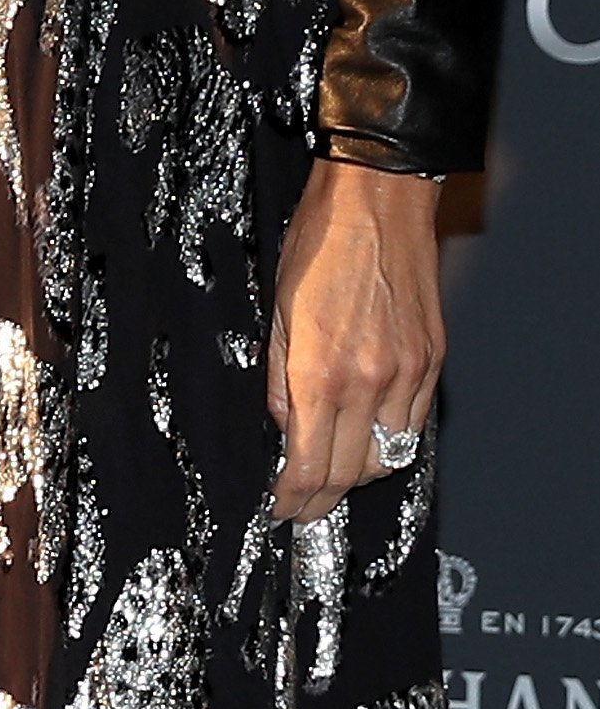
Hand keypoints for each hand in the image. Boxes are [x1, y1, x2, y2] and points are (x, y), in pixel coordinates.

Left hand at [267, 156, 442, 522]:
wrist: (377, 200)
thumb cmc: (320, 240)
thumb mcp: (277, 308)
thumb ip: (278, 376)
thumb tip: (284, 425)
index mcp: (320, 372)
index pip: (307, 466)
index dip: (291, 499)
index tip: (279, 508)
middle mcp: (368, 382)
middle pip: (348, 474)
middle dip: (321, 497)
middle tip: (302, 500)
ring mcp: (407, 375)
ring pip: (386, 457)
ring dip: (356, 473)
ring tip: (332, 471)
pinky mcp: (432, 362)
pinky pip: (412, 426)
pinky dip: (389, 441)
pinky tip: (368, 435)